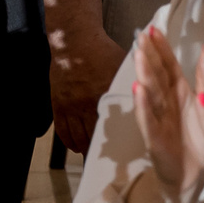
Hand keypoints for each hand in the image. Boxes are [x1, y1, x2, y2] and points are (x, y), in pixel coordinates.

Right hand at [49, 28, 127, 155]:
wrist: (74, 40)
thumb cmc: (102, 51)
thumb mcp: (121, 67)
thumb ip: (131, 85)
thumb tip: (146, 102)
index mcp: (105, 95)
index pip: (113, 127)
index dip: (119, 144)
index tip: (127, 155)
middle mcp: (85, 104)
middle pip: (94, 137)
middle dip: (104, 151)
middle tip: (112, 162)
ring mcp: (69, 107)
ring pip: (77, 138)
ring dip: (86, 149)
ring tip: (95, 156)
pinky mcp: (58, 105)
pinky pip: (62, 132)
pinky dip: (70, 142)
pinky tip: (78, 146)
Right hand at [131, 27, 203, 202]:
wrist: (192, 177)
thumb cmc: (199, 141)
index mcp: (179, 95)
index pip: (168, 67)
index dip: (161, 49)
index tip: (153, 28)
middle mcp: (165, 104)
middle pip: (155, 75)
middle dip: (149, 55)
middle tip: (141, 35)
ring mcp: (158, 121)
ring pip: (149, 94)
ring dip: (144, 74)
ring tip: (138, 55)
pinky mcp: (155, 139)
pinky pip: (148, 121)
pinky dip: (143, 107)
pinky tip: (138, 92)